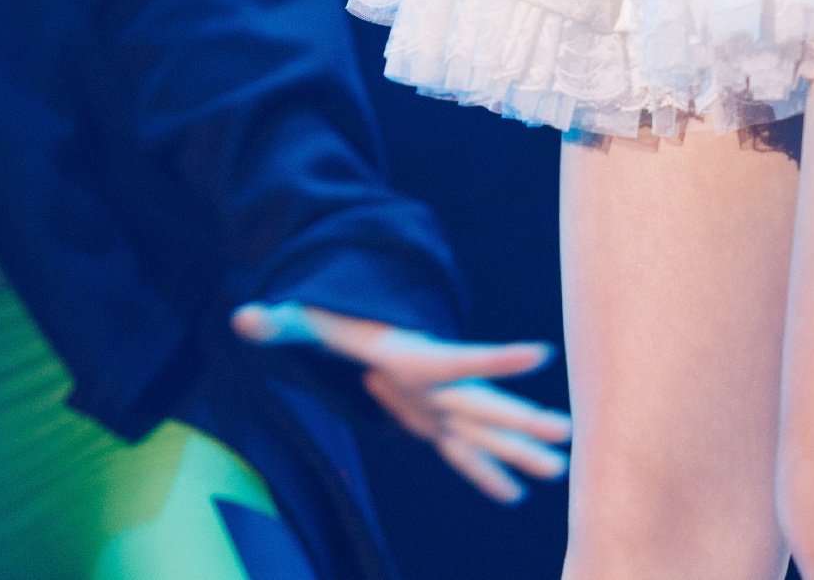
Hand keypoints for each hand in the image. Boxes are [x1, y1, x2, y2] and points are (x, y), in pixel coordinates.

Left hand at [232, 304, 570, 505]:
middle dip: (525, 419)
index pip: (461, 358)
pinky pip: (465, 452)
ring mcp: (439, 405)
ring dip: (521, 450)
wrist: (357, 321)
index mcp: (414, 358)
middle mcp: (436, 384)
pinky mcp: (432, 422)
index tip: (542, 352)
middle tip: (568, 432)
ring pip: (486, 431)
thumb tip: (245, 318)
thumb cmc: (332, 320)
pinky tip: (516, 495)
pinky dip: (490, 473)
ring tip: (561, 471)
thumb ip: (280, 319)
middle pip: (486, 404)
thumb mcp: (305, 318)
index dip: (498, 357)